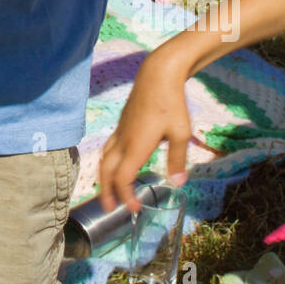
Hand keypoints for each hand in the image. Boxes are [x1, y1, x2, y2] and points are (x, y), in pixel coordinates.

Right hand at [98, 48, 191, 211]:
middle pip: (106, 170)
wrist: (158, 75)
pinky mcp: (122, 124)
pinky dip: (107, 162)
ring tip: (108, 190)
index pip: (123, 177)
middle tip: (109, 208)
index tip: (134, 208)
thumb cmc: (171, 103)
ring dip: (104, 177)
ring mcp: (120, 131)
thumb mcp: (180, 133)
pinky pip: (108, 148)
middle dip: (106, 191)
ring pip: (104, 158)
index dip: (125, 195)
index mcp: (136, 145)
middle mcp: (123, 140)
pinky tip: (116, 164)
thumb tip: (177, 183)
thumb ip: (177, 159)